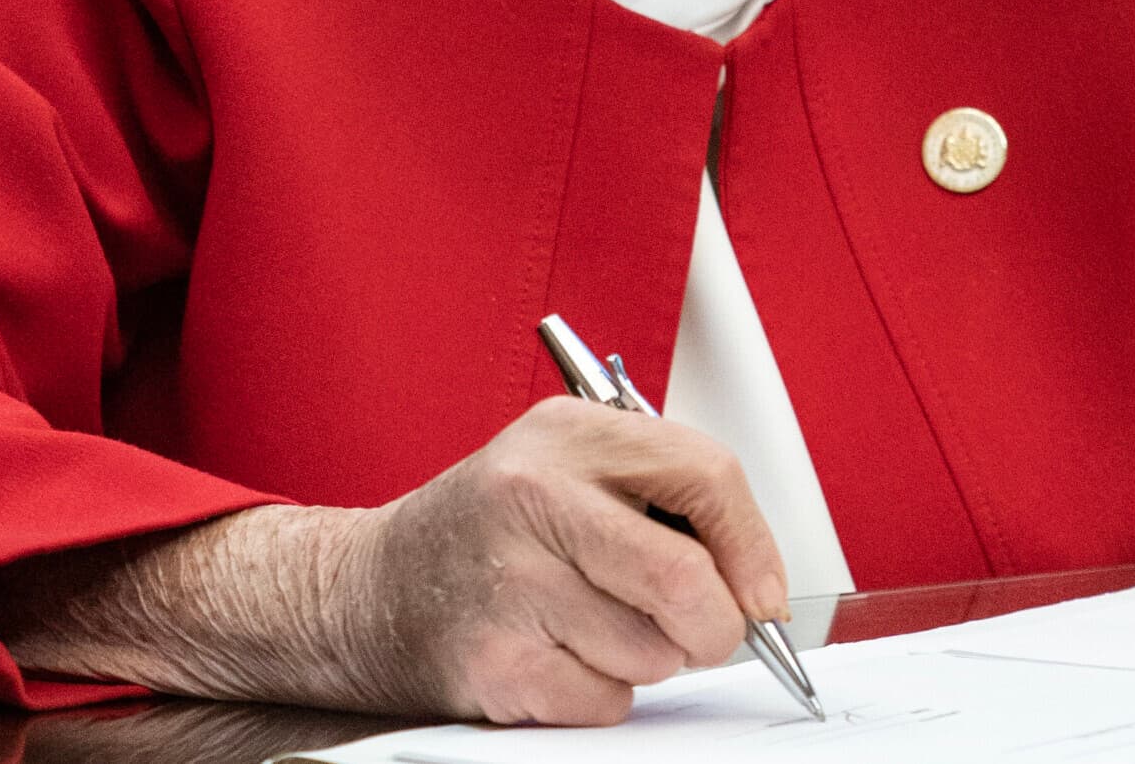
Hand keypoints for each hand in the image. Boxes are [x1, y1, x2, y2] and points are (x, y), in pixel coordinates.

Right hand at [342, 396, 788, 723]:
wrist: (372, 589)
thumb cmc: (492, 530)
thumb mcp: (570, 469)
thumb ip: (664, 499)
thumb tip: (756, 583)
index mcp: (570, 433)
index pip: (706, 475)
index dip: (753, 545)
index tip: (762, 591)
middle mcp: (534, 495)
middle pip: (686, 579)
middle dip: (715, 625)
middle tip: (702, 632)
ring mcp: (510, 580)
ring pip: (652, 650)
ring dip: (647, 658)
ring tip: (593, 626)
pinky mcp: (496, 659)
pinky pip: (606, 700)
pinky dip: (601, 695)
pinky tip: (556, 655)